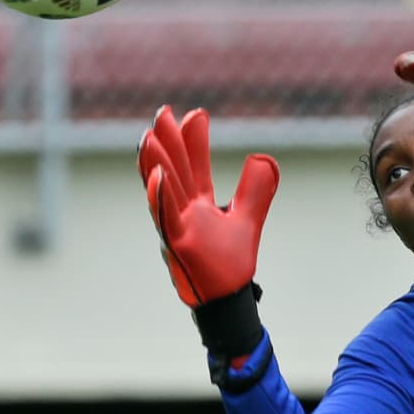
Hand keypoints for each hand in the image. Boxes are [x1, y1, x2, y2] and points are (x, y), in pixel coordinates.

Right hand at [137, 106, 278, 356]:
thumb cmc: (229, 265)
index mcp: (197, 206)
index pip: (193, 167)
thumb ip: (255, 191)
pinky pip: (166, 218)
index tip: (195, 113)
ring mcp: (177, 228)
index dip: (194, 141)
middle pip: (174, 171)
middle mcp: (183, 213)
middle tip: (161, 113)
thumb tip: (264, 158)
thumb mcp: (247, 220)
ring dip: (155, 163)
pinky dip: (160, 197)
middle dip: (168, 142)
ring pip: (163, 191)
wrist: (228, 301)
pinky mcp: (178, 245)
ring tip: (149, 136)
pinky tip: (157, 175)